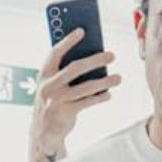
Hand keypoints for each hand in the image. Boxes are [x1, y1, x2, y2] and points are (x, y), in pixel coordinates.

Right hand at [31, 29, 121, 161]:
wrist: (43, 130)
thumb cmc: (53, 101)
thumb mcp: (53, 84)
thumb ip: (65, 71)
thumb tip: (92, 55)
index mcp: (44, 74)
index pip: (55, 53)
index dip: (68, 41)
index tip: (82, 31)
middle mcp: (48, 86)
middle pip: (74, 68)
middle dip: (95, 60)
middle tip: (112, 55)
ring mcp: (56, 100)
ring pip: (85, 87)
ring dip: (104, 82)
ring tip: (118, 78)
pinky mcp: (64, 113)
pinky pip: (87, 102)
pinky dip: (99, 98)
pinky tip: (108, 94)